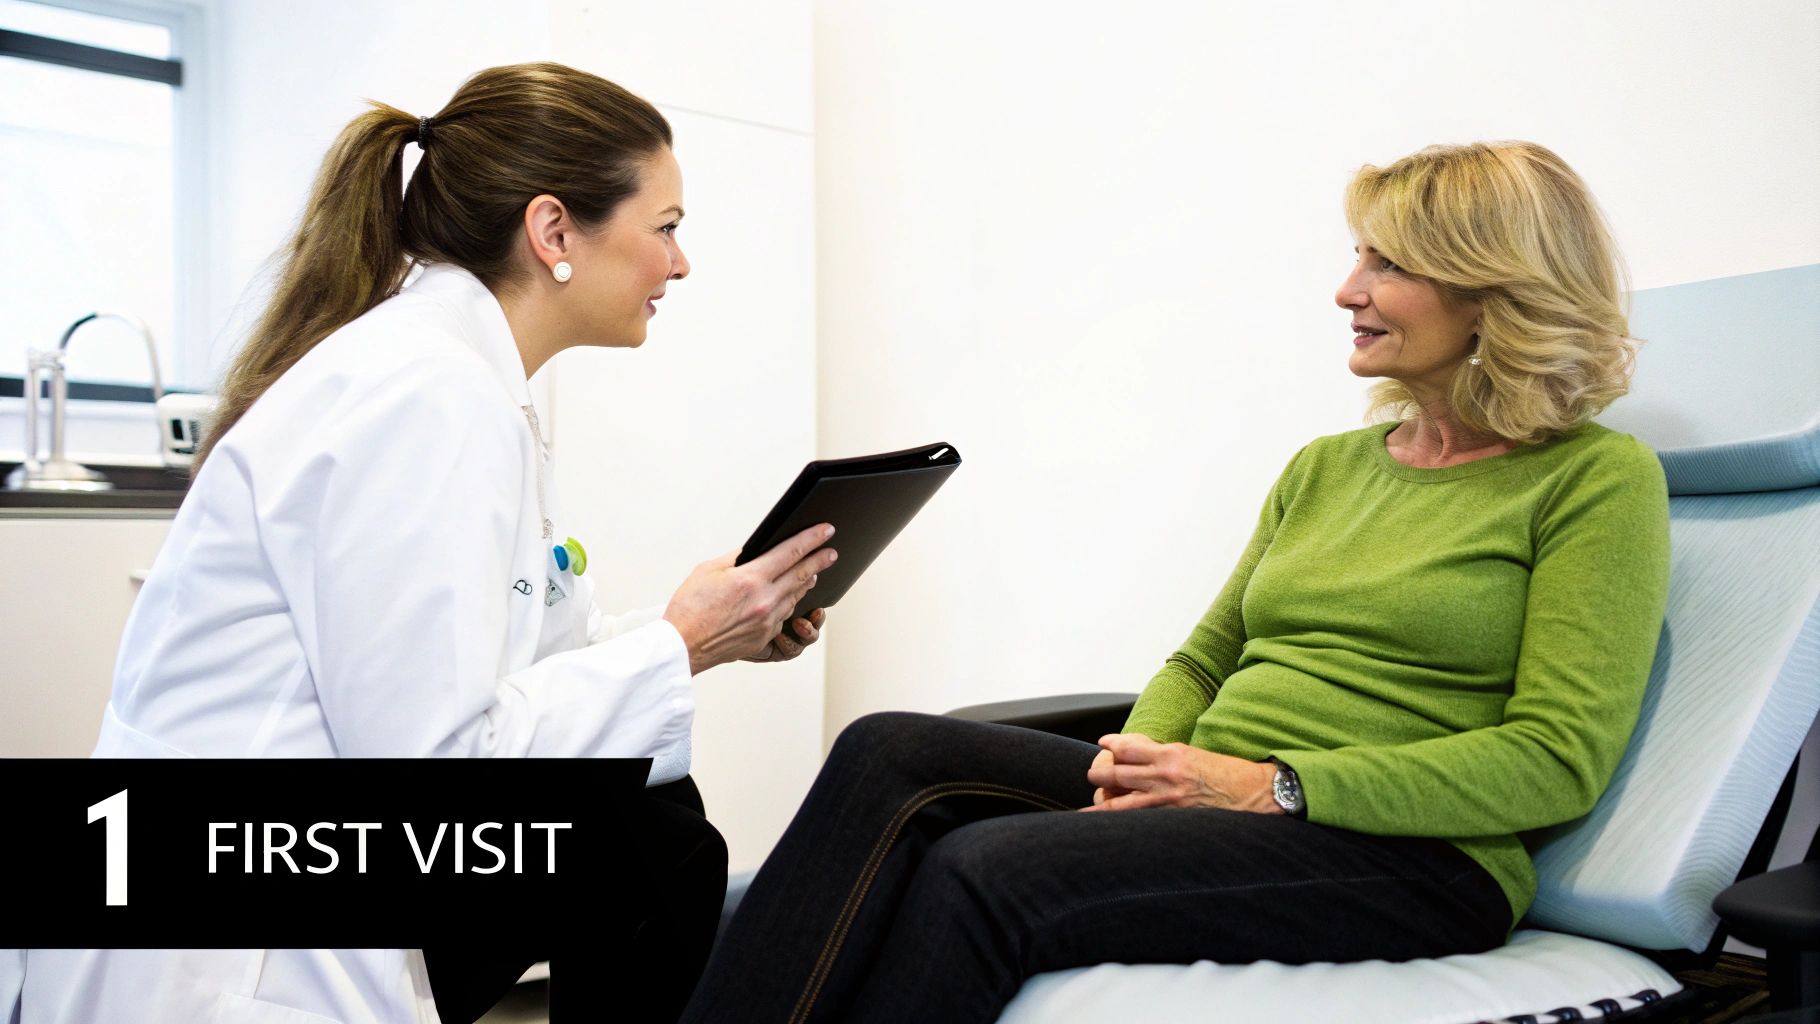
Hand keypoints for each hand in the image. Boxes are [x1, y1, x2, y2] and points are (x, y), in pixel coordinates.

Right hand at [663, 525, 836, 674]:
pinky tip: (789, 596)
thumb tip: (754, 551)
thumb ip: (736, 558)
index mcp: (750, 579)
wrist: (682, 645)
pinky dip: (789, 602)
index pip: (791, 553)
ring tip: (813, 572)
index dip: (811, 539)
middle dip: (820, 561)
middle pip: (802, 575)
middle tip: (831, 552)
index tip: (826, 531)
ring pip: (795, 597)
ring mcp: (767, 621)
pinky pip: (783, 615)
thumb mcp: (708, 570)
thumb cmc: (690, 608)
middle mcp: (764, 601)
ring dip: (806, 582)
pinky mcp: (764, 637)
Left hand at [1080, 733, 1280, 813]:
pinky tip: (1107, 827)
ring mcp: (1167, 799)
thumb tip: (1139, 755)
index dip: (1112, 745)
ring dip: (1101, 800)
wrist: (1255, 793)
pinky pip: (1139, 820)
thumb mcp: (1192, 754)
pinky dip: (1121, 821)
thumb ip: (1164, 755)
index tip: (1103, 743)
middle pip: (1118, 773)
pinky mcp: (1173, 818)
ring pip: (1121, 801)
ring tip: (1092, 801)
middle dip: (1099, 773)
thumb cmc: (1226, 773)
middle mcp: (1165, 774)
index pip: (1129, 747)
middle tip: (1092, 774)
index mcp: (1171, 753)